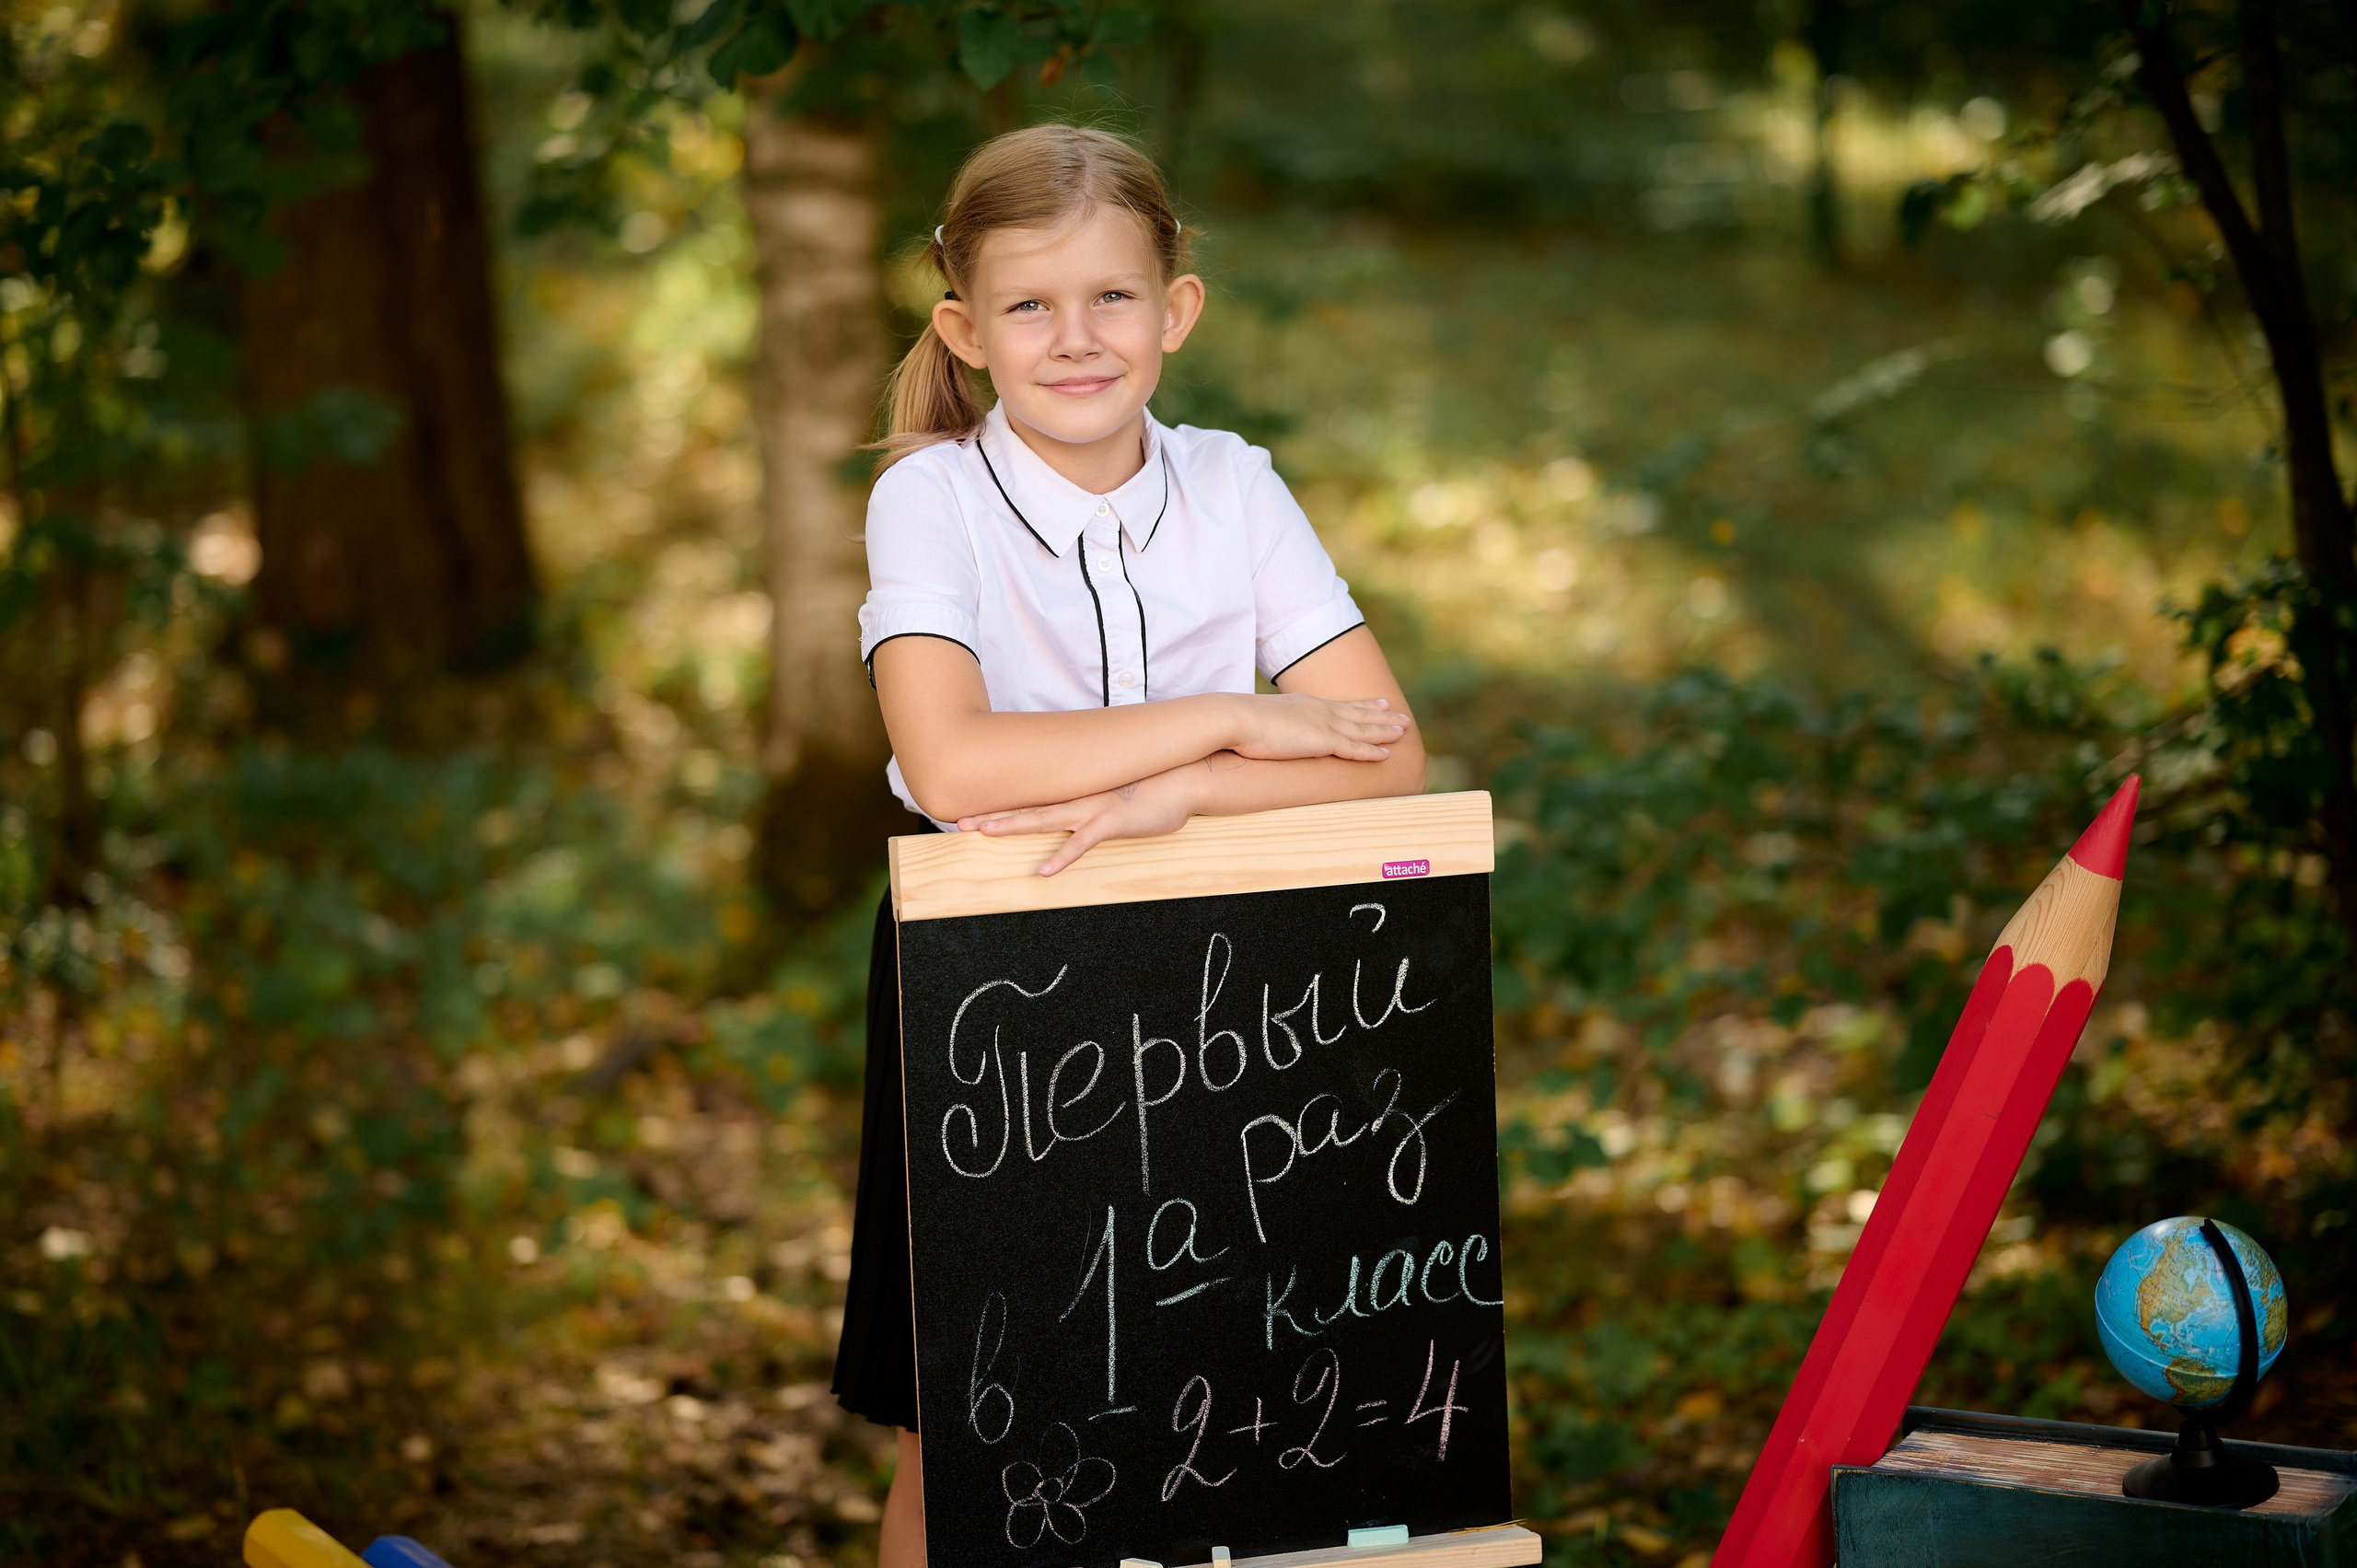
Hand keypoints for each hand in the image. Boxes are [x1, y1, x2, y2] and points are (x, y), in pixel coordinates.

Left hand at [956, 763, 1204, 875]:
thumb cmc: (1155, 789)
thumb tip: (1085, 810)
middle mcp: (1079, 799)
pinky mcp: (1112, 822)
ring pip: (1045, 820)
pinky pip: (1082, 842)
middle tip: (961, 822)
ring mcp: (1094, 809)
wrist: (1187, 778)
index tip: (974, 814)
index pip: (1034, 802)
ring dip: (1013, 826)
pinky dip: (1062, 857)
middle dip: (993, 816)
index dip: (1003, 808)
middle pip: (1028, 809)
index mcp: (1078, 794)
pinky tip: (1042, 871)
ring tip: (984, 832)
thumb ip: (1097, 803)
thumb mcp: (1119, 796)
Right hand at [1228, 692, 1409, 762]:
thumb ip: (1273, 725)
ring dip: (1385, 731)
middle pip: (1359, 714)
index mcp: (1306, 704)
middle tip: (1402, 716)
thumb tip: (1267, 732)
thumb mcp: (1262, 721)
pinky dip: (1371, 752)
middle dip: (1383, 716)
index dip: (1363, 705)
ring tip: (1404, 731)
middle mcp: (1319, 710)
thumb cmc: (1240, 722)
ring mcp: (1323, 724)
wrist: (1236, 718)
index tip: (1380, 703)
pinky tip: (1386, 755)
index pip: (1341, 705)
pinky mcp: (1323, 741)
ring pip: (1363, 729)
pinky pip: (1354, 748)